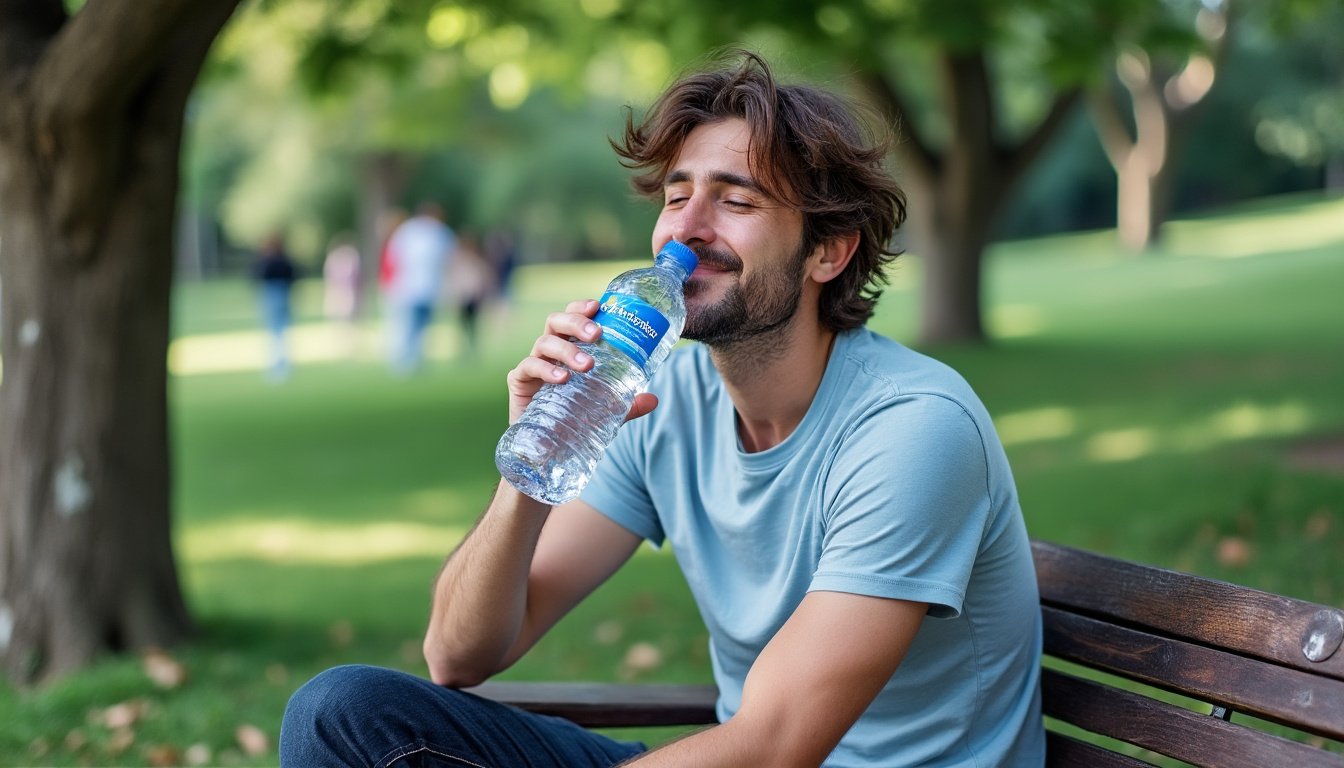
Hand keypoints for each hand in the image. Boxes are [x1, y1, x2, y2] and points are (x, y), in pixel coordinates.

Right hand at [505, 299, 658, 424]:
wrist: (546, 448)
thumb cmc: (574, 418)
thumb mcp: (606, 411)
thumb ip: (628, 405)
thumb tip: (653, 399)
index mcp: (568, 347)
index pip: (572, 317)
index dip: (581, 307)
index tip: (598, 306)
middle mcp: (549, 351)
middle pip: (556, 322)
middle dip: (576, 322)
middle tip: (597, 334)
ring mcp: (532, 364)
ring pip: (544, 342)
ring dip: (567, 350)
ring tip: (587, 365)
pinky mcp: (519, 382)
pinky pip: (528, 367)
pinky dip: (545, 370)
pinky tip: (562, 379)